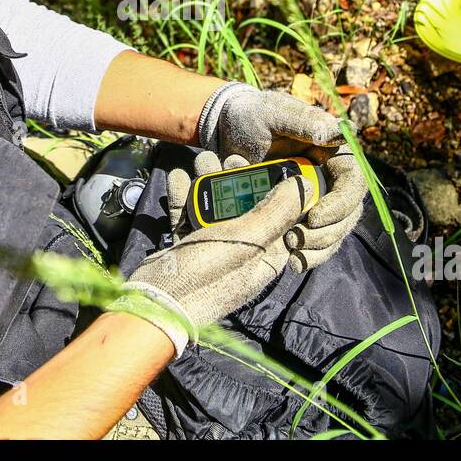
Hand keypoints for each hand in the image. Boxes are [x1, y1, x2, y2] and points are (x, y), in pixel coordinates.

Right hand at [107, 150, 308, 357]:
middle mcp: (242, 251)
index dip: (278, 188)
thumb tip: (304, 186)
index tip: (271, 163)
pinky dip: (183, 196)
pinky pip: (188, 215)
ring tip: (200, 161)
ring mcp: (213, 249)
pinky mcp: (187, 247)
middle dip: (236, 179)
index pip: (282, 216)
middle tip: (228, 157)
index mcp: (266, 255)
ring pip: (214, 207)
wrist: (156, 304)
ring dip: (207, 182)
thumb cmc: (207, 275)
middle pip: (245, 206)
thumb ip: (277, 211)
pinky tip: (178, 177)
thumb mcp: (248, 240)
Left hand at [198, 83, 367, 272]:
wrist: (223, 129)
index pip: (353, 182)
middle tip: (298, 240)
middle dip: (328, 232)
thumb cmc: (252, 114)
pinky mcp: (293, 214)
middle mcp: (328, 177)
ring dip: (318, 248)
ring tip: (293, 256)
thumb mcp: (273, 111)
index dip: (341, 204)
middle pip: (346, 214)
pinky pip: (310, 239)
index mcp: (332, 152)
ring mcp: (312, 198)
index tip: (314, 218)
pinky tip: (291, 263)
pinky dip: (305, 254)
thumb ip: (303, 122)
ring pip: (331, 231)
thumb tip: (336, 132)